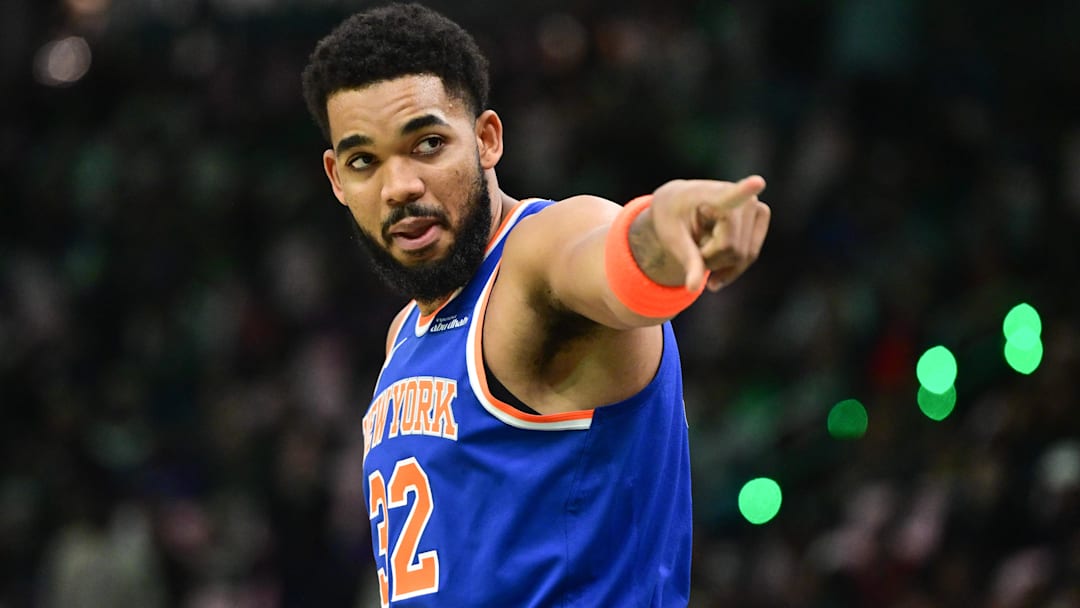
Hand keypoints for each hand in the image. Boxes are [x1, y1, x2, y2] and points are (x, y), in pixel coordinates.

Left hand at [648, 175, 770, 290]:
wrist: (680, 203)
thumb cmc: (672, 217)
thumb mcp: (672, 239)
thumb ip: (687, 260)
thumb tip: (692, 289)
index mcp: (712, 195)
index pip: (732, 196)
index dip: (746, 190)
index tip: (757, 183)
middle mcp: (741, 197)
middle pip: (731, 249)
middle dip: (710, 259)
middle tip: (692, 249)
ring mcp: (755, 206)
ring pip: (743, 256)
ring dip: (720, 264)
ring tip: (702, 249)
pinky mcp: (761, 215)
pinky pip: (751, 254)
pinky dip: (733, 269)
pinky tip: (715, 274)